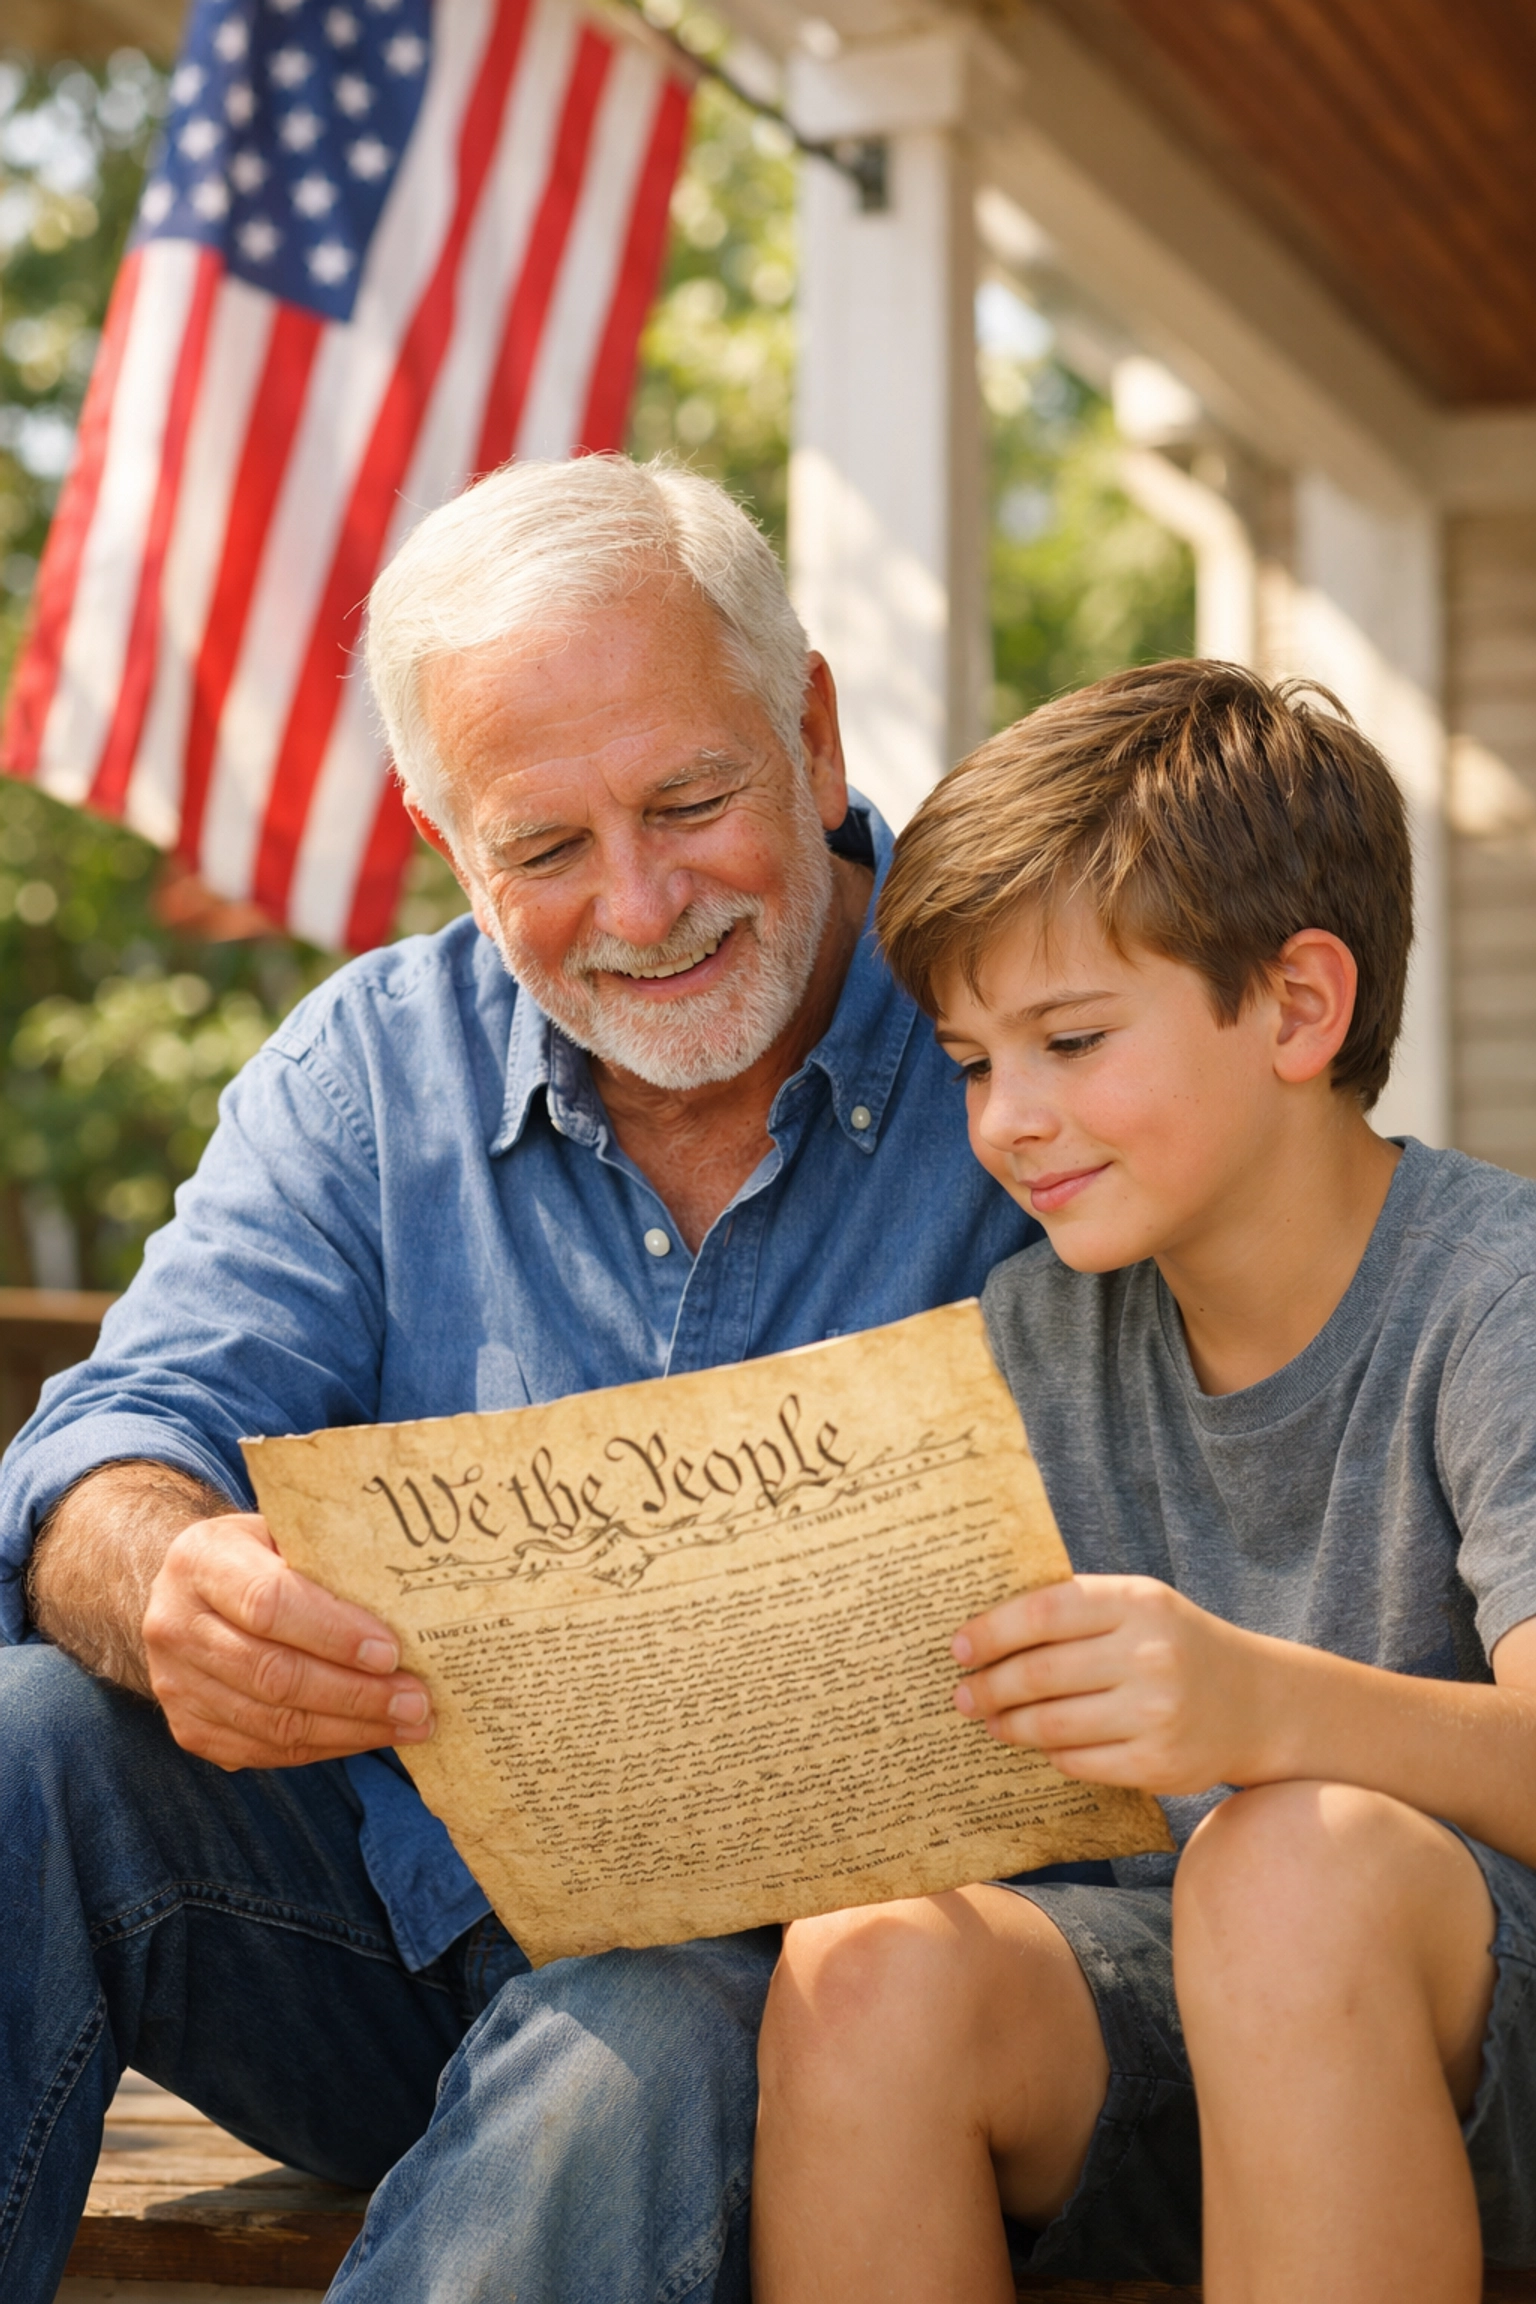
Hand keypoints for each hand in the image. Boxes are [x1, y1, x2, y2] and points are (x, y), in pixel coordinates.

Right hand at [142, 1513, 434, 1769]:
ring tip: (410, 1724)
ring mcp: (176, 1684)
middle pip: (272, 1674)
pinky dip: (325, 1747)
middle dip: (355, 1693)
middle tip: (417, 1701)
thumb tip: (408, 1600)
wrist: (185, 1593)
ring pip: (272, 1722)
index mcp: (199, 1561)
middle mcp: (175, 1625)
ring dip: (350, 1729)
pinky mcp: (189, 1728)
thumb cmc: (254, 1556)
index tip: (392, 1652)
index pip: (268, 1603)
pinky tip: (369, 1735)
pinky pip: (265, 1749)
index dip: (333, 1632)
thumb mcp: (280, 1534)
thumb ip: (326, 1559)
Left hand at [951, 1574, 1276, 1796]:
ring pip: (1052, 1723)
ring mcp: (1157, 1712)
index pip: (1044, 1611)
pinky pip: (1079, 1761)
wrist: (1257, 1702)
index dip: (992, 1630)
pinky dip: (1051, 1753)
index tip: (958, 1646)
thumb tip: (983, 1628)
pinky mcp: (1158, 1763)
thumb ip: (1075, 1607)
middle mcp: (1149, 1655)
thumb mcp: (1138, 1605)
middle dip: (989, 1686)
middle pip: (1039, 1672)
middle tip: (962, 1695)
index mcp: (1137, 1602)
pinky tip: (1039, 1744)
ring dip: (1010, 1724)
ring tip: (990, 1721)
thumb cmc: (1175, 1644)